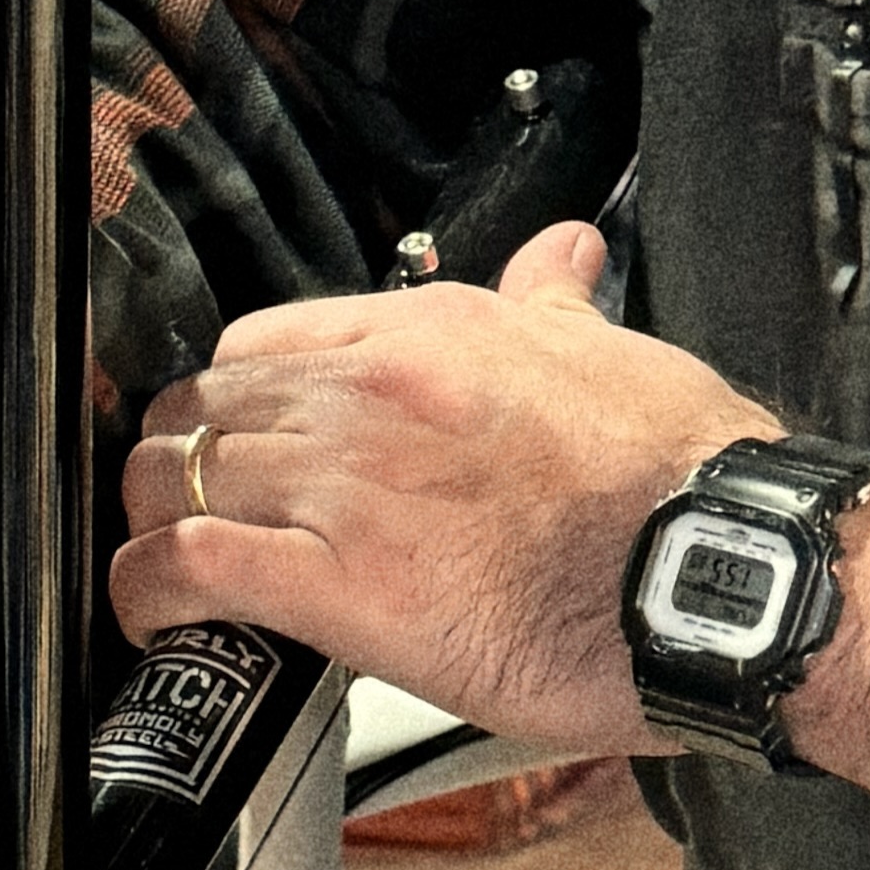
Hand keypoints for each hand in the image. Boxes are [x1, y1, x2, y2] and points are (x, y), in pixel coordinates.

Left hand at [110, 222, 774, 753]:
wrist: (722, 568)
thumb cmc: (682, 477)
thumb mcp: (612, 353)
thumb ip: (557, 300)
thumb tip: (561, 252)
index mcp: (432, 329)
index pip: (266, 340)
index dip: (234, 396)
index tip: (238, 435)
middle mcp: (372, 391)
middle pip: (205, 405)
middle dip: (178, 455)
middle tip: (187, 505)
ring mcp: (348, 483)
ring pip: (175, 474)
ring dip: (150, 518)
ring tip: (161, 562)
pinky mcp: (340, 584)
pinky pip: (188, 564)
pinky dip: (147, 590)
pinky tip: (150, 616)